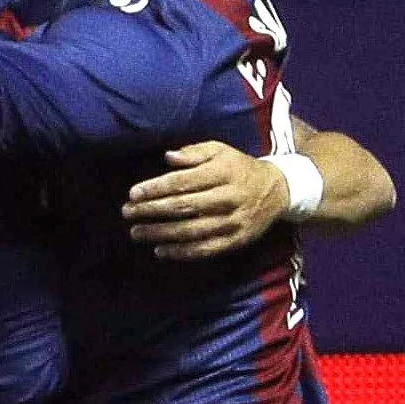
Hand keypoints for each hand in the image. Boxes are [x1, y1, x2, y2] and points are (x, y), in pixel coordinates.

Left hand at [123, 141, 287, 261]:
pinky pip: (206, 249)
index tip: (132, 194)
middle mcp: (229, 198)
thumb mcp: (220, 151)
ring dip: (160, 233)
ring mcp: (234, 221)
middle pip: (184, 207)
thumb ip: (193, 153)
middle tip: (127, 213)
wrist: (278, 190)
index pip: (183, 181)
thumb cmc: (238, 167)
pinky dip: (181, 252)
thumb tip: (168, 157)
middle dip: (151, 210)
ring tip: (136, 232)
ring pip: (192, 231)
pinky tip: (160, 251)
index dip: (156, 188)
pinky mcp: (237, 240)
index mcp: (223, 173)